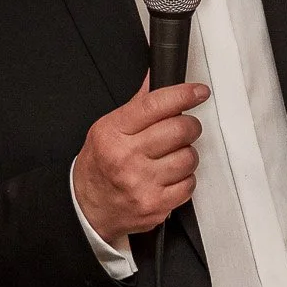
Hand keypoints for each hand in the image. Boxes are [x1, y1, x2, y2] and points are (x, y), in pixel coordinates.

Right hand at [73, 78, 208, 245]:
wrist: (87, 207)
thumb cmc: (99, 166)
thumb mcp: (107, 129)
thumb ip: (136, 105)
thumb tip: (155, 78)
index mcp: (113, 134)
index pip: (155, 105)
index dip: (183, 95)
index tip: (198, 92)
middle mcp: (127, 158)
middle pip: (180, 130)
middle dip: (188, 126)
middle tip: (183, 128)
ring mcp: (142, 183)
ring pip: (189, 157)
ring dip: (187, 154)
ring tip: (171, 156)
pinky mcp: (157, 205)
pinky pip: (189, 184)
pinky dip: (185, 179)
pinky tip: (170, 176)